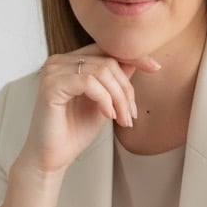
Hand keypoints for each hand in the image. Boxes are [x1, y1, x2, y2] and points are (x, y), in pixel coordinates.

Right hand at [0, 46, 159, 206]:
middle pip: (108, 61)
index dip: (132, 56)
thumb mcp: (103, 102)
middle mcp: (59, 61)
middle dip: (126, 89)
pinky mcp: (51, 85)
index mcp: (70, 62)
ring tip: (122, 119)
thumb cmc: (74, 131)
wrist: (52, 158)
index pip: (106, 49)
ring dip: (119, 97)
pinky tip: (108, 115)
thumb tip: (136, 61)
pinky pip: (89, 82)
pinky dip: (105, 99)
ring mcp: (53, 71)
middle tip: (131, 115)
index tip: (155, 68)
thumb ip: (114, 81)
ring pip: (101, 71)